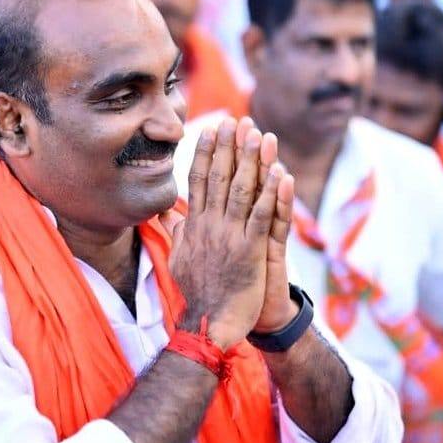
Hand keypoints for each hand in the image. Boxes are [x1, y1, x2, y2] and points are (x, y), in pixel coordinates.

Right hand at [165, 118, 288, 349]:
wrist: (208, 323)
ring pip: (240, 190)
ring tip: (257, 134)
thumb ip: (173, 231)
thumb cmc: (196, 291)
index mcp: (193, 225)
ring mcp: (229, 236)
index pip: (197, 181)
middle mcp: (209, 224)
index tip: (210, 131)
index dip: (204, 153)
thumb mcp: (177, 257)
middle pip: (218, 177)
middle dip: (227, 146)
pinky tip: (278, 173)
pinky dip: (271, 194)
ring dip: (250, 160)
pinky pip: (261, 216)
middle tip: (235, 120)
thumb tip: (163, 212)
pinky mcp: (249, 250)